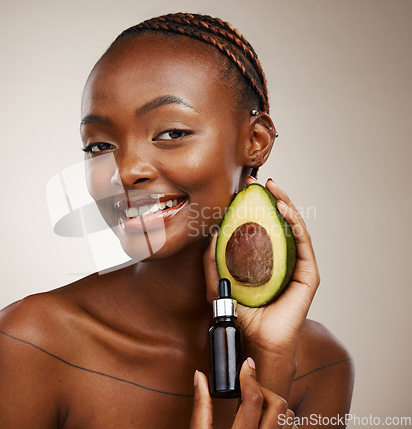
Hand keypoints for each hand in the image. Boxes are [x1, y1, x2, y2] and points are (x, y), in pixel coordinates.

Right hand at [190, 357, 297, 428]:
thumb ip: (201, 407)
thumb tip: (199, 377)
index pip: (253, 399)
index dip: (250, 376)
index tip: (246, 365)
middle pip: (278, 405)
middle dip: (264, 391)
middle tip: (249, 391)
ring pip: (289, 419)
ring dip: (276, 407)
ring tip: (257, 408)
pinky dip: (282, 423)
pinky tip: (266, 424)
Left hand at [204, 177, 319, 358]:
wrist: (257, 340)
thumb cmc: (241, 313)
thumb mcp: (218, 282)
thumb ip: (212, 260)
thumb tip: (211, 232)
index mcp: (265, 258)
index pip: (263, 225)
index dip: (255, 205)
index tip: (242, 188)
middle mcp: (283, 258)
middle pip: (279, 221)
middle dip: (270, 197)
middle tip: (256, 180)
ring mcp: (297, 265)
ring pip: (294, 226)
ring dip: (285, 203)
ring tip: (272, 187)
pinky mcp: (308, 274)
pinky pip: (303, 243)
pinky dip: (295, 224)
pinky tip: (284, 210)